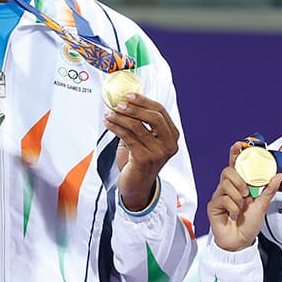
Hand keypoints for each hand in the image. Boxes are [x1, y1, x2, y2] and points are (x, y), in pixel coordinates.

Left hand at [104, 93, 179, 211]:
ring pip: (138, 127)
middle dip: (134, 108)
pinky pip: (128, 137)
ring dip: (120, 118)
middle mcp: (169, 144)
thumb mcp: (144, 139)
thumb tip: (125, 101)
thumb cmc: (139, 160)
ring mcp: (158, 153)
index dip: (144, 101)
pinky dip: (116, 127)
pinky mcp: (145, 160)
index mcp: (172, 135)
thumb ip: (141, 122)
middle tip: (118, 105)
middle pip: (154, 117)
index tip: (128, 96)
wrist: (136, 185)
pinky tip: (108, 123)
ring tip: (109, 114)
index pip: (160, 111)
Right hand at [208, 142, 281, 251]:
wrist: (240, 243)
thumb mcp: (262, 206)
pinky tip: (234, 215)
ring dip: (237, 196)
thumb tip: (278, 175)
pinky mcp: (214, 205)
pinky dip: (232, 207)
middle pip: (228, 171)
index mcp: (240, 185)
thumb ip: (268, 190)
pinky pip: (222, 198)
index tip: (239, 145)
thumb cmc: (249, 225)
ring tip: (241, 206)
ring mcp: (220, 196)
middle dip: (239, 180)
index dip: (236, 153)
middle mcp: (229, 188)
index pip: (236, 165)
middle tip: (247, 192)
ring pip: (225, 183)